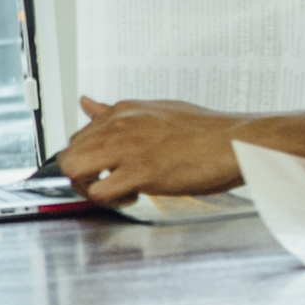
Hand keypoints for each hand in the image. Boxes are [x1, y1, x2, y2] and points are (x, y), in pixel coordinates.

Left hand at [55, 97, 304, 206]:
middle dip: (79, 175)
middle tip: (102, 184)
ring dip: (88, 188)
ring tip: (115, 192)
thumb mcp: (154, 109)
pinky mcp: (141, 171)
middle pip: (69, 153)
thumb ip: (116, 111)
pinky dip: (109, 201)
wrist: (235, 142)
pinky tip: (132, 197)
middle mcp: (119, 125)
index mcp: (122, 110)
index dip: (86, 159)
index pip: (78, 136)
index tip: (103, 169)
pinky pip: (100, 191)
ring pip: (74, 169)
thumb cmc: (204, 130)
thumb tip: (86, 103)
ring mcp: (128, 147)